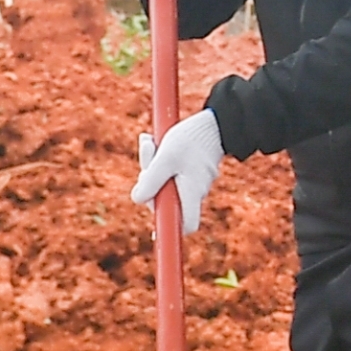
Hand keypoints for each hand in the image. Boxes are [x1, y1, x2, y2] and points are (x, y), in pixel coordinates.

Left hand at [134, 107, 224, 232]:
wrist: (213, 122)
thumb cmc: (191, 139)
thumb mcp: (166, 158)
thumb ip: (152, 179)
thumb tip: (137, 200)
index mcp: (192, 193)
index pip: (188, 226)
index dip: (172, 228)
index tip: (155, 225)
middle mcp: (195, 191)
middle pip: (165, 200)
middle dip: (149, 181)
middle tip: (146, 156)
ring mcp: (193, 182)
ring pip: (164, 183)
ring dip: (151, 164)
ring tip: (150, 142)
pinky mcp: (190, 171)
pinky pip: (169, 172)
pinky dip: (159, 159)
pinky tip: (154, 141)